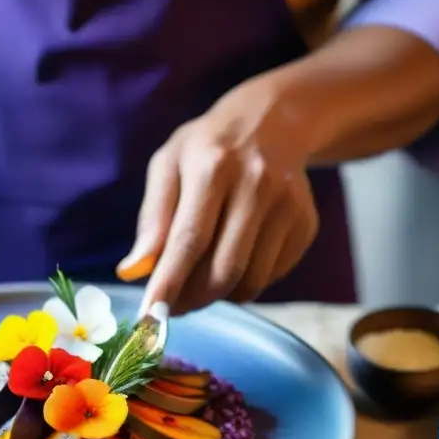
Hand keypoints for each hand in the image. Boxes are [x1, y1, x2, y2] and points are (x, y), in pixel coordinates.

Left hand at [119, 75, 318, 315]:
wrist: (274, 121)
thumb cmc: (207, 148)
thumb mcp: (168, 166)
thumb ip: (151, 220)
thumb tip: (132, 272)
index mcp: (214, 166)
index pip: (189, 240)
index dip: (168, 283)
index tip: (148, 317)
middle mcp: (257, 185)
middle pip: (224, 270)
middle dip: (192, 299)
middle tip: (170, 304)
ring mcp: (288, 206)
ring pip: (249, 281)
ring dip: (218, 295)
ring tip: (199, 278)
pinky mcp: (306, 224)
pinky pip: (270, 277)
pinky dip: (244, 283)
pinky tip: (232, 257)